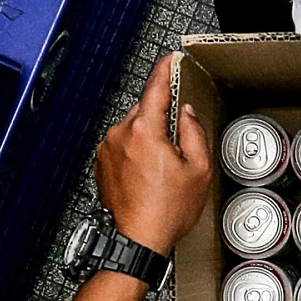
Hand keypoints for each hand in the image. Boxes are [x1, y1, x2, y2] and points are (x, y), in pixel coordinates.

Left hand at [95, 55, 212, 255]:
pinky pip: (123, 146)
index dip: (165, 70)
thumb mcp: (199, 170)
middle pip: (145, 111)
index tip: (170, 60)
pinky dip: (137, 153)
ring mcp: (107, 149)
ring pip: (134, 130)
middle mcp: (121, 134)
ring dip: (150, 140)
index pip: (155, 88)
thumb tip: (186, 115)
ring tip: (164, 169)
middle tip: (179, 146)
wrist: (138, 240)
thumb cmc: (167, 210)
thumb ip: (194, 133)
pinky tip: (150, 176)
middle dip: (163, 121)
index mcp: (145, 130)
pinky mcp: (102, 163)